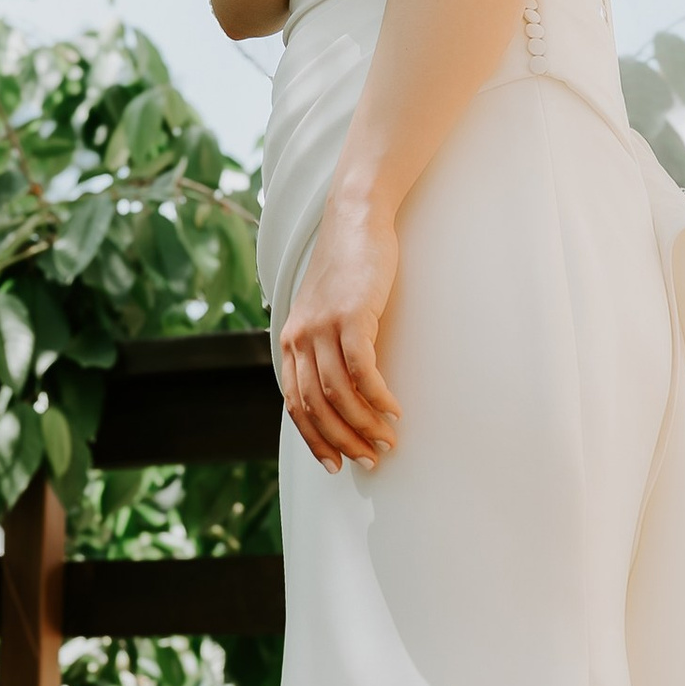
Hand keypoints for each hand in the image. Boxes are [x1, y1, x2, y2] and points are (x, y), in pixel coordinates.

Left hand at [278, 194, 400, 470]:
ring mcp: (323, 326)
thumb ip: (322, 347)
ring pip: (339, 394)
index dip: (315, 440)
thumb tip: (340, 391)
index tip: (336, 465)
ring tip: (388, 440)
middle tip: (370, 459)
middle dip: (343, 441)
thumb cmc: (346, 270)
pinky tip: (394, 410)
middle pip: (316, 406)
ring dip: (364, 424)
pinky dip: (378, 396)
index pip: (296, 405)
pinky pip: (362, 370)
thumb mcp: (323, 311)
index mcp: (290, 342)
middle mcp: (300, 338)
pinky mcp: (352, 315)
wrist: (355, 221)